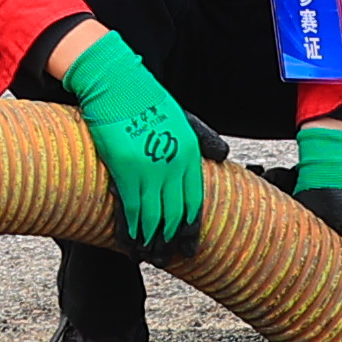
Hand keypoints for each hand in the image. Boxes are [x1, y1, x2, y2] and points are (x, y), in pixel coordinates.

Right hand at [48, 29, 211, 253]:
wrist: (118, 83)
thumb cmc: (148, 99)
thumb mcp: (184, 116)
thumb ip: (203, 138)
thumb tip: (223, 154)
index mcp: (190, 153)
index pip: (195, 201)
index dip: (192, 229)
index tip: (190, 249)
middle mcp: (173, 164)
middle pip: (176, 213)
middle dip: (172, 240)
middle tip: (168, 258)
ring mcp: (150, 168)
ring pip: (153, 215)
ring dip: (150, 239)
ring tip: (149, 255)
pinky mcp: (125, 168)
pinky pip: (130, 207)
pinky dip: (130, 228)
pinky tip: (130, 241)